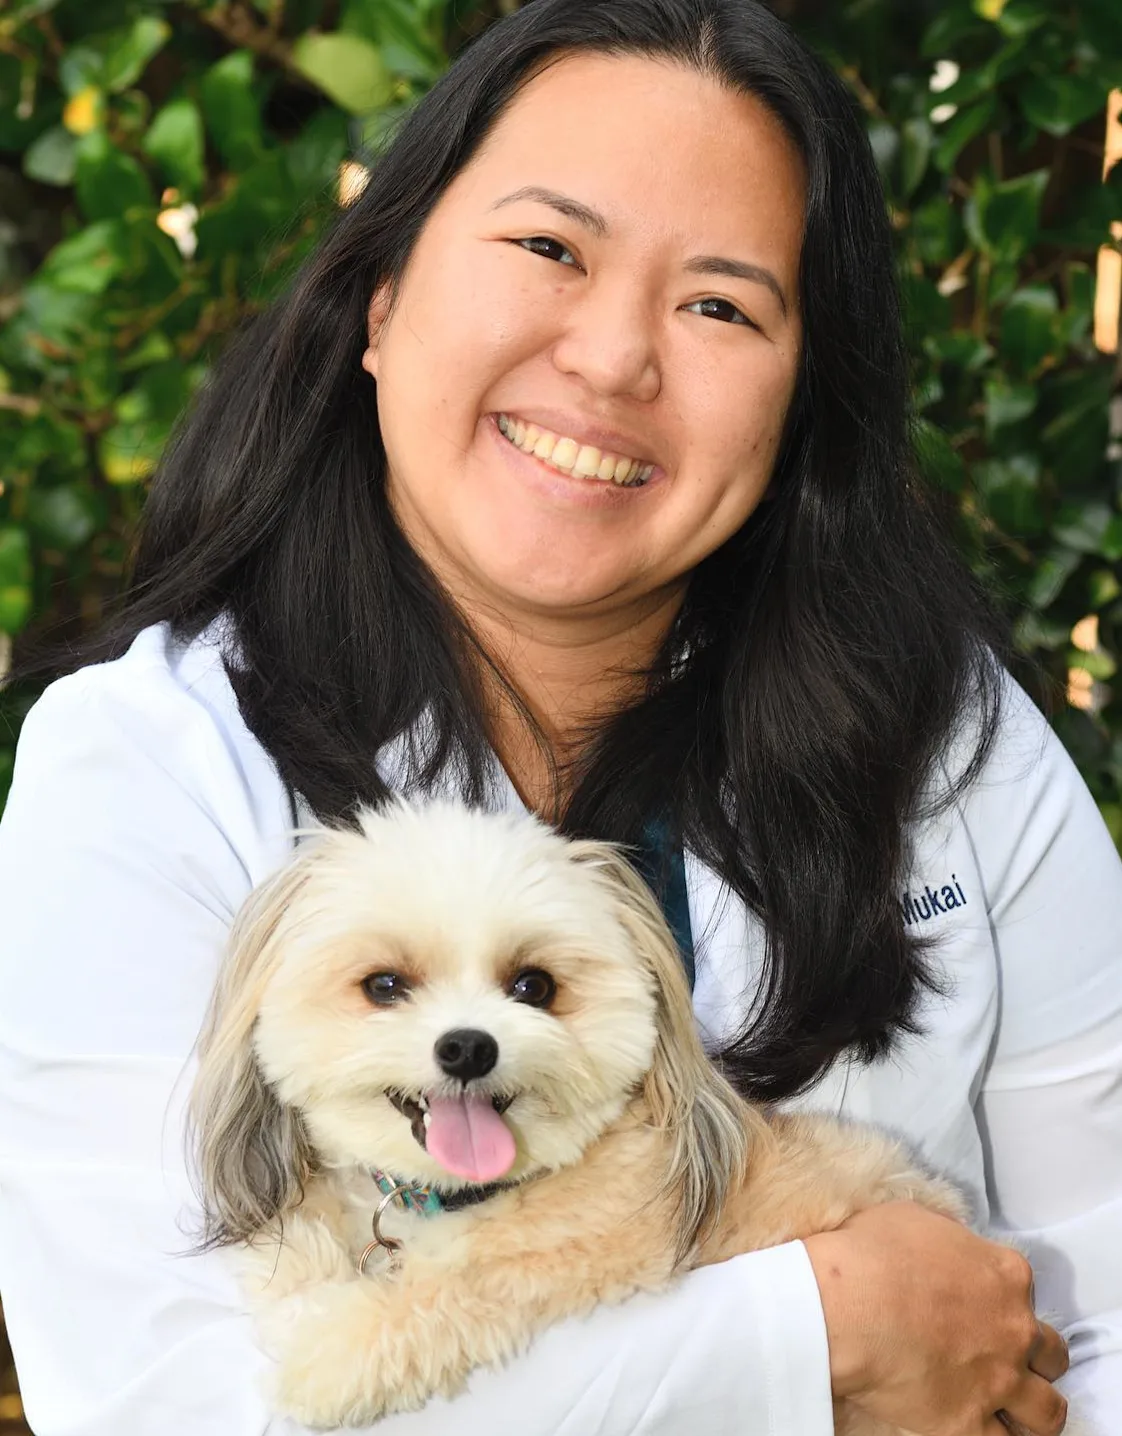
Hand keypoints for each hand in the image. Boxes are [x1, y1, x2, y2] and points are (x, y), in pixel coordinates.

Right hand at [804, 1201, 1069, 1435]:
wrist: (845, 1307)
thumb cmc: (871, 1257)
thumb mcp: (915, 1219)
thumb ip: (950, 1236)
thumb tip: (950, 1244)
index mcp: (1005, 1275)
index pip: (1025, 1291)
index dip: (1004, 1299)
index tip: (984, 1304)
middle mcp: (1014, 1330)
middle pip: (1050, 1353)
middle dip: (1037, 1357)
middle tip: (1010, 1357)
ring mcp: (999, 1380)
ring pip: (1048, 1411)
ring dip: (1034, 1408)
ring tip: (1016, 1409)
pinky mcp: (971, 1423)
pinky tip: (985, 1428)